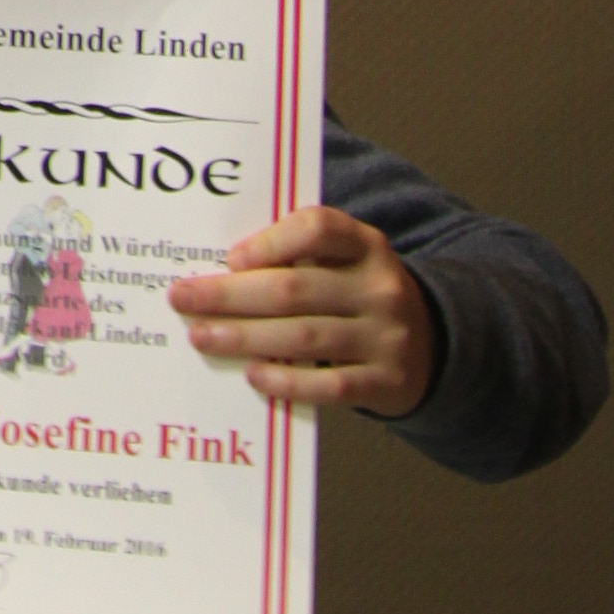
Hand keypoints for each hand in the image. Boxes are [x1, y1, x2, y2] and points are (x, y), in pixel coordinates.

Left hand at [168, 207, 435, 419]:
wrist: (431, 345)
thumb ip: (298, 257)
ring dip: (245, 337)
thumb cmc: (358, 295)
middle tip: (183, 299)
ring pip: (304, 337)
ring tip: (202, 336)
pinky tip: (253, 375)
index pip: (318, 228)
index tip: (231, 258)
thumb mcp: (344, 262)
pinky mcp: (385, 382)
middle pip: (294, 289)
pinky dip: (287, 380)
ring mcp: (386, 337)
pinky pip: (329, 385)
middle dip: (230, 295)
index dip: (271, 242)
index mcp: (365, 245)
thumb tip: (220, 270)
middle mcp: (379, 287)